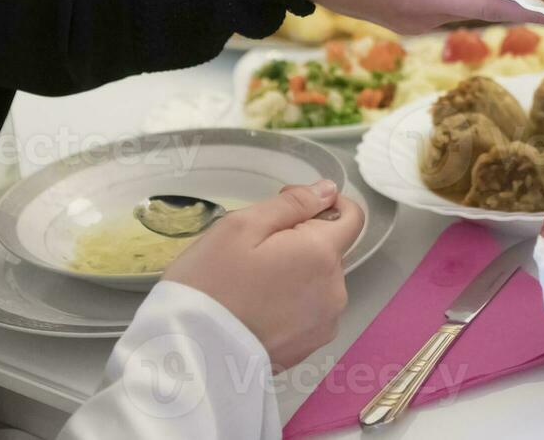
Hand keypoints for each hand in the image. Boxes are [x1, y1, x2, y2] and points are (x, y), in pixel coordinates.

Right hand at [164, 181, 363, 371]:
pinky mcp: (310, 346)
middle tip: (253, 247)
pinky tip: (256, 306)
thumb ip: (293, 204)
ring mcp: (324, 322)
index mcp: (323, 254)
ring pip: (319, 280)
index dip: (322, 202)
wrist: (191, 353)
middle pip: (330, 250)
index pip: (352, 216)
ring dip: (296, 271)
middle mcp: (335, 290)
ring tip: (251, 280)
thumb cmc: (211, 284)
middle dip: (300, 239)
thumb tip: (328, 190)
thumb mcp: (242, 226)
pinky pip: (309, 310)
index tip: (288, 204)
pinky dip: (291, 301)